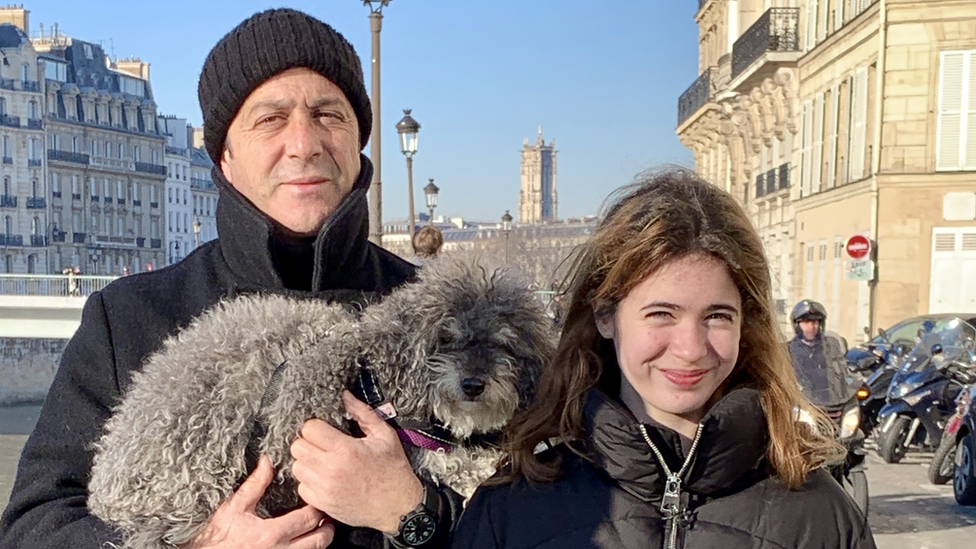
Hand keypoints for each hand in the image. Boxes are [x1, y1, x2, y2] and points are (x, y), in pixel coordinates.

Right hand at [182, 455, 334, 548]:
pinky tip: (303, 542)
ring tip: (319, 530)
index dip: (318, 507)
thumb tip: (267, 461)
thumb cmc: (215, 536)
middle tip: (326, 516)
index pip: (308, 518)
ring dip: (319, 541)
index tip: (317, 498)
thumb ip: (255, 485)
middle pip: (319, 541)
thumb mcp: (234, 507)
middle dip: (327, 527)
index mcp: (271, 534)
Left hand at [291, 390, 423, 533]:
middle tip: (322, 444)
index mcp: (345, 449)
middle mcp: (331, 469)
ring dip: (307, 462)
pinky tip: (324, 478)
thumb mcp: (384, 436)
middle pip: (297, 447)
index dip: (316, 426)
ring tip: (323, 461)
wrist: (399, 506)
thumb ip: (362, 413)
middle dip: (308, 442)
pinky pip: (301, 488)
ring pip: (296, 467)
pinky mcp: (323, 504)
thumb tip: (345, 396)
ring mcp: (325, 489)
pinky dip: (309, 482)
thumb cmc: (394, 470)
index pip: (309, 429)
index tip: (325, 430)